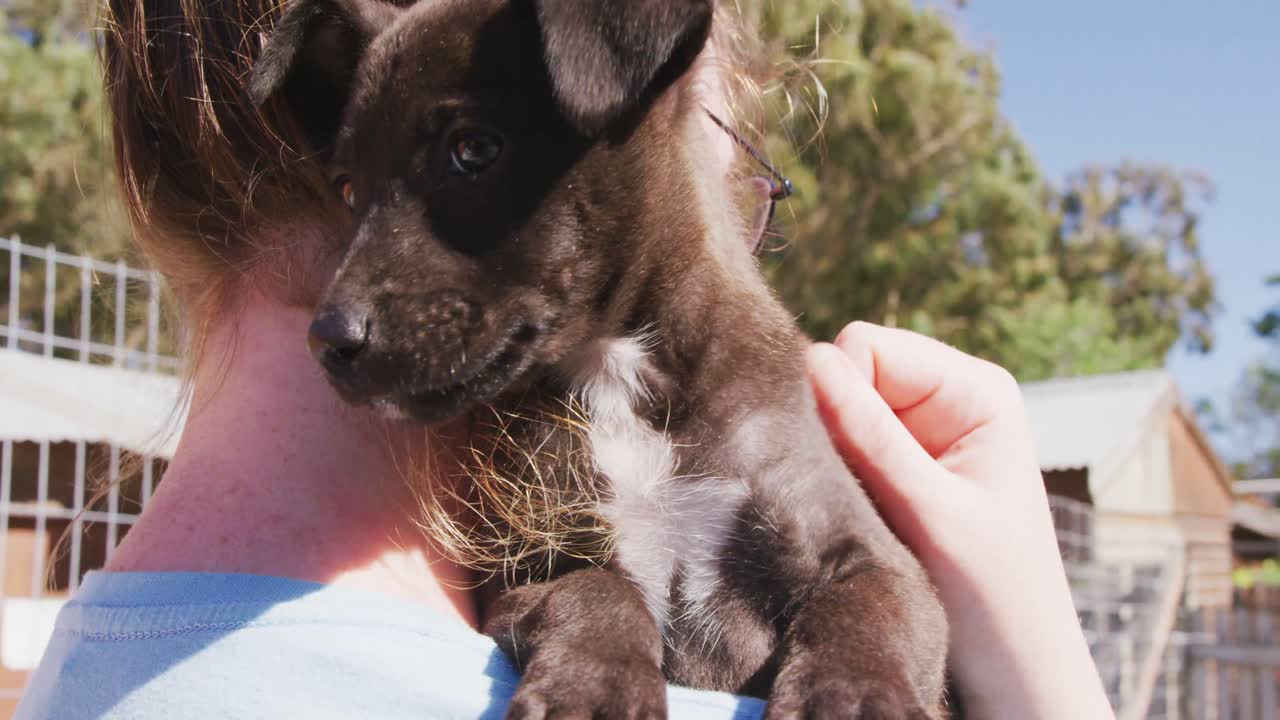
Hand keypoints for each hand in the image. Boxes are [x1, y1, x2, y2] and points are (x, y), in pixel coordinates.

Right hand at [805, 322, 1112, 719]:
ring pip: (837, 407)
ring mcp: (923, 428)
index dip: (836, 391)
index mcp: (976, 388)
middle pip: (850, 369)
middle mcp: (949, 395)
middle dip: (833, 421)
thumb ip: (870, 435)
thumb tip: (810, 361)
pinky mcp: (901, 462)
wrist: (1013, 667)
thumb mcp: (930, 511)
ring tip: (860, 509)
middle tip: (850, 489)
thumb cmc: (993, 594)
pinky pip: (841, 442)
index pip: (868, 346)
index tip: (839, 458)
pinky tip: (857, 513)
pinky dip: (835, 473)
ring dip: (833, 452)